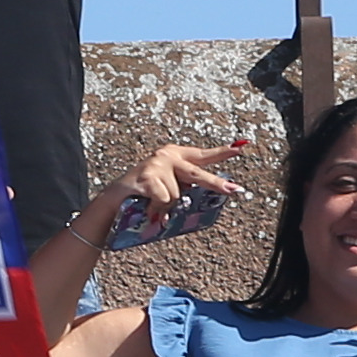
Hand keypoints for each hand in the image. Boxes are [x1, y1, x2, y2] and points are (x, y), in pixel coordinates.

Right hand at [79, 141, 248, 241]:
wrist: (115, 199)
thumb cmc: (145, 193)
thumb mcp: (169, 185)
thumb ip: (186, 185)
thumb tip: (207, 193)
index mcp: (176, 155)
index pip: (203, 154)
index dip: (222, 152)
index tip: (241, 147)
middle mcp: (168, 155)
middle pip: (198, 173)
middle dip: (216, 184)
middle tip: (235, 190)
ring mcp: (157, 164)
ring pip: (177, 195)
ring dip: (167, 206)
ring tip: (153, 204)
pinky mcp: (147, 176)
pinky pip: (164, 199)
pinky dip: (157, 208)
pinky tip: (147, 205)